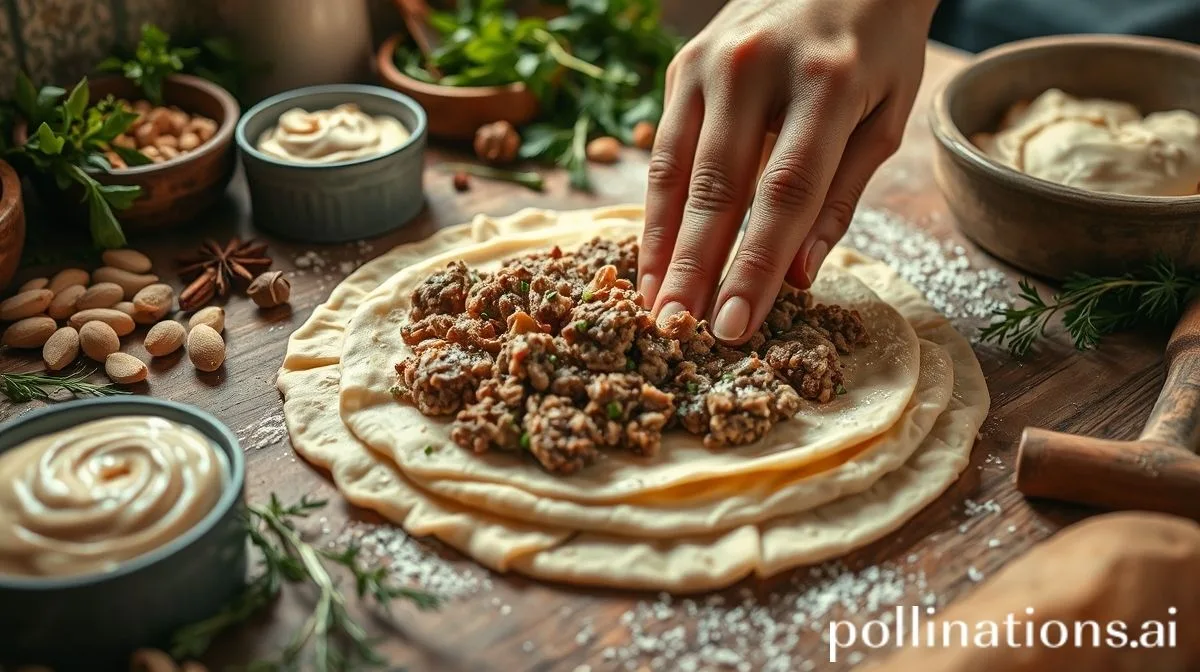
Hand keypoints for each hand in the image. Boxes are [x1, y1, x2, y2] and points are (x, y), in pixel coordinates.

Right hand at [639, 0, 936, 342]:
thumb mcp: (885, 116)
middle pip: (716, 187)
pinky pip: (662, 148)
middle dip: (694, 269)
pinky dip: (654, 208)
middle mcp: (757, 67)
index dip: (755, 266)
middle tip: (677, 332)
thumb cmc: (877, 45)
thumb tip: (798, 277)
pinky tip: (650, 254)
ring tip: (653, 306)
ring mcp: (710, 63)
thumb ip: (840, 196)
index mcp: (826, 82)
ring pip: (673, 171)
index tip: (735, 326)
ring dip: (660, 245)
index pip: (784, 193)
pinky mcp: (683, 66)